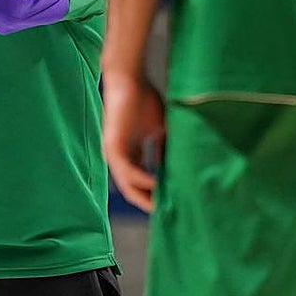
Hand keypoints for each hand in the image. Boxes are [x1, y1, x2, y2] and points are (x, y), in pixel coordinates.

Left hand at [101, 72, 164, 212]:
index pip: (141, 183)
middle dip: (151, 202)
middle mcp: (120, 158)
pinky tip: (158, 184)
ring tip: (167, 205)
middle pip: (133, 190)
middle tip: (171, 214)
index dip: (156, 195)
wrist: (129, 81)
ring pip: (128, 185)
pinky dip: (143, 179)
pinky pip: (127, 171)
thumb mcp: (160, 130)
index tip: (174, 204)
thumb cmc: (144, 100)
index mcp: (130, 155)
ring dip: (147, 196)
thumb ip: (166, 149)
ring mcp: (114, 154)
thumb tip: (182, 168)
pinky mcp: (113, 146)